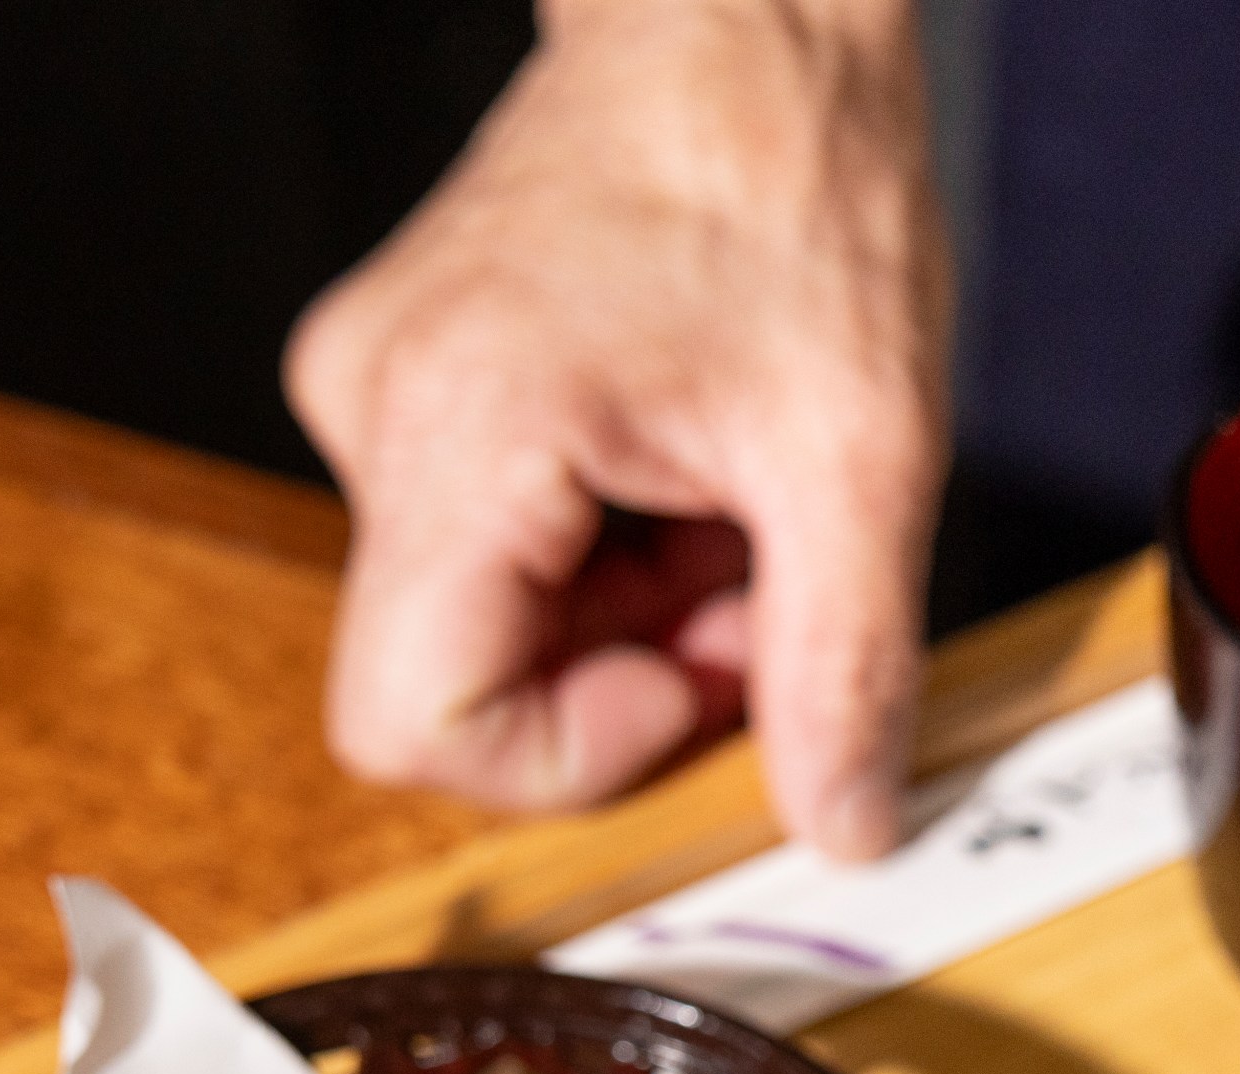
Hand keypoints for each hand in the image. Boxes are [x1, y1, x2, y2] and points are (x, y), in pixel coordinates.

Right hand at [287, 0, 943, 849]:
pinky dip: (617, 552)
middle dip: (630, 673)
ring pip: (495, 625)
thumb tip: (842, 826)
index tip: (693, 677)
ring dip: (637, 611)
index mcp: (455, 432)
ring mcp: (385, 402)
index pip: (411, 727)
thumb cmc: (787, 178)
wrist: (745, 20)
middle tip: (754, 580)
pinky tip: (693, 468)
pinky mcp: (422, 394)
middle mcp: (376, 418)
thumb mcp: (863, 456)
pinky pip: (507, 552)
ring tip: (735, 501)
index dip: (570, 754)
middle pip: (460, 684)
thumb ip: (845, 665)